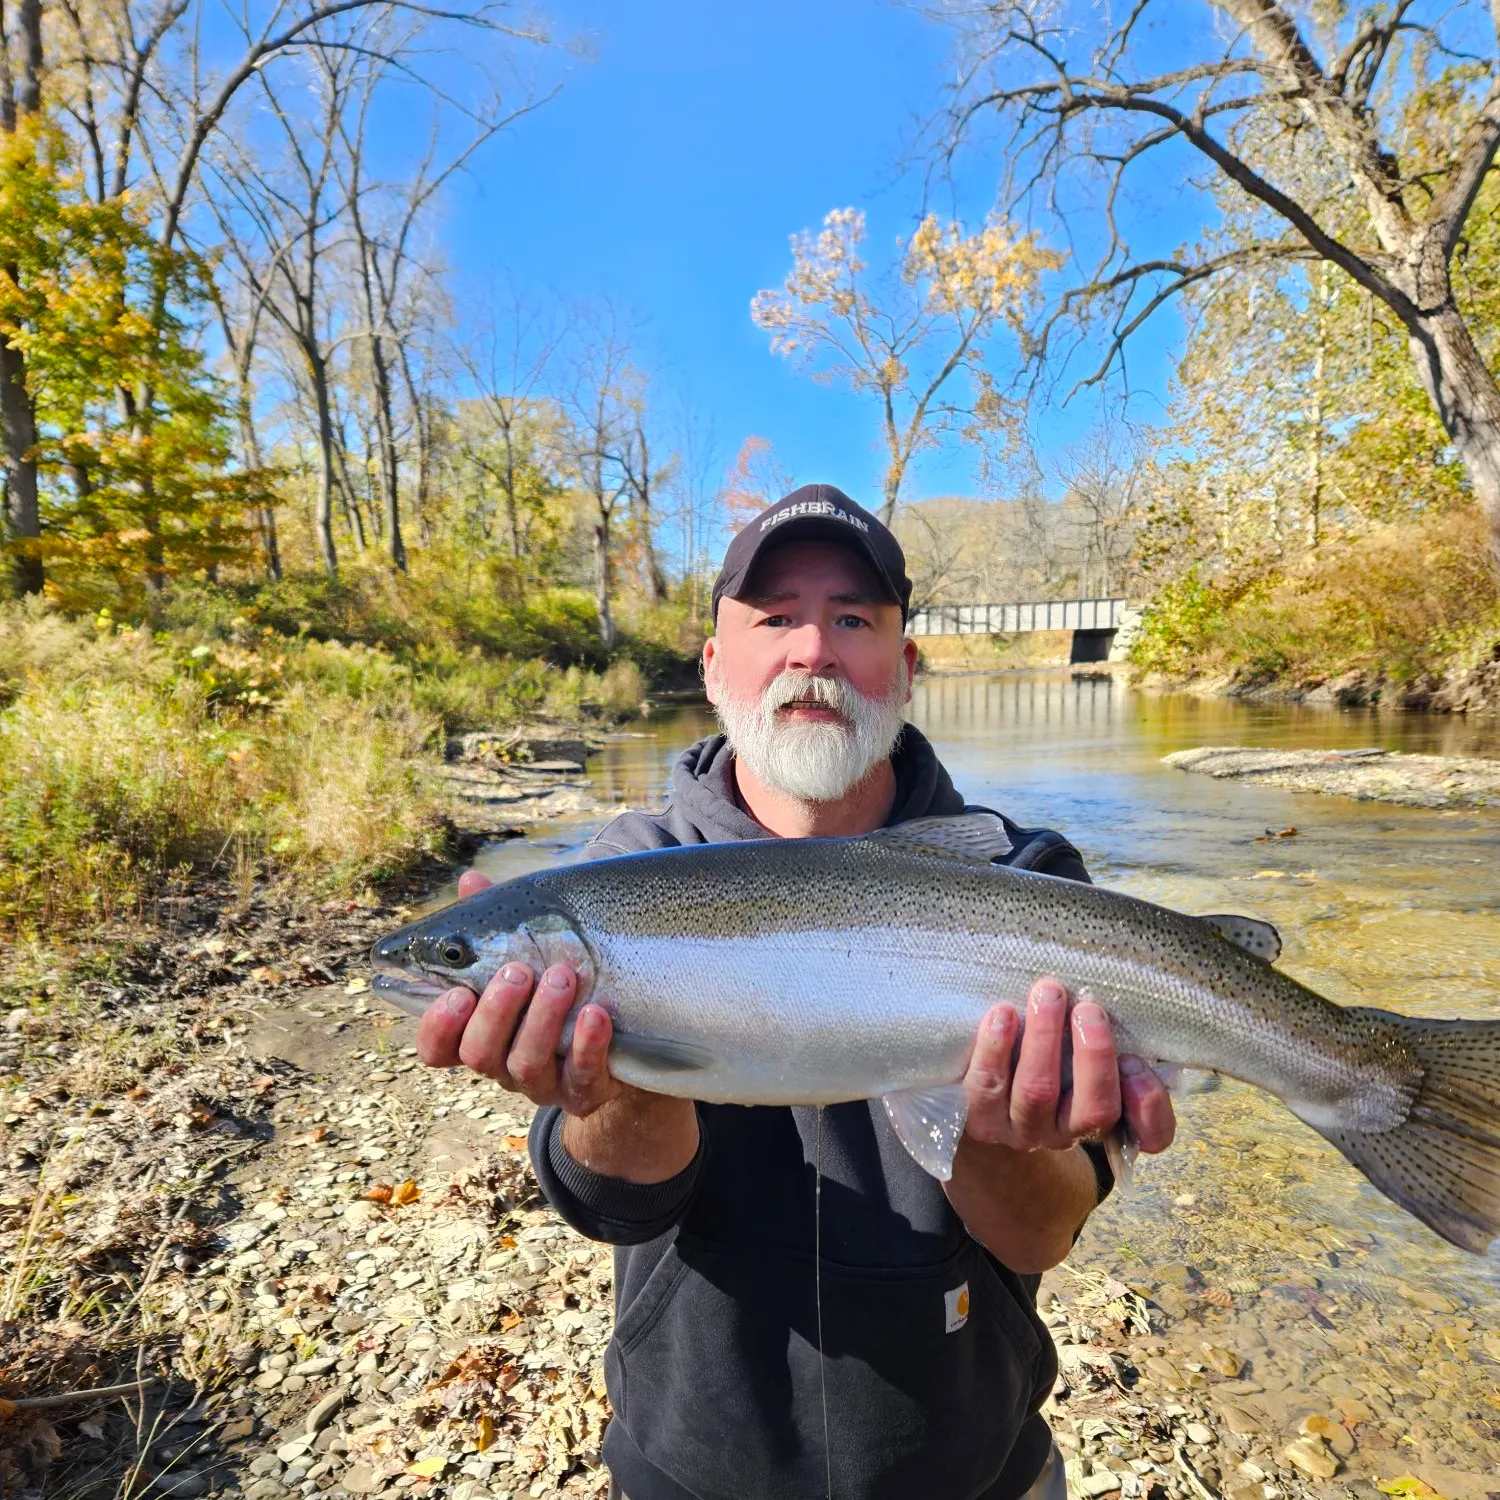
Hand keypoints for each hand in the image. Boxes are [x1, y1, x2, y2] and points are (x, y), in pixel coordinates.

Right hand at [415, 869, 625, 1117]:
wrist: (624, 1027)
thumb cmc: (558, 982)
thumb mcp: (529, 948)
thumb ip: (496, 920)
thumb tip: (470, 880)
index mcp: (480, 1033)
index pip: (438, 1048)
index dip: (438, 1027)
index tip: (456, 993)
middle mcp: (504, 1063)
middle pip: (480, 1054)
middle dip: (496, 1012)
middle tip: (518, 970)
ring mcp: (545, 1082)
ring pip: (526, 1065)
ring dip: (541, 1019)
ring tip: (561, 977)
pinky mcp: (587, 1090)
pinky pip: (583, 1076)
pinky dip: (587, 1045)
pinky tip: (595, 1013)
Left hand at [960, 977, 1175, 1153]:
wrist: (983, 1097)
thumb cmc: (1048, 1065)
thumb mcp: (1085, 1061)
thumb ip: (1117, 1056)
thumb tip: (1134, 1053)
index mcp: (1103, 1120)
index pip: (1151, 1133)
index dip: (1150, 1102)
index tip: (1138, 1059)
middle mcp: (1065, 1133)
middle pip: (1094, 1109)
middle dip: (1094, 1054)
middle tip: (1088, 1007)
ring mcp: (1019, 1129)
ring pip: (1036, 1092)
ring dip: (1044, 1040)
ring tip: (1047, 994)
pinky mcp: (977, 1117)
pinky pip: (984, 1088)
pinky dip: (994, 1049)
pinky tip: (1002, 1014)